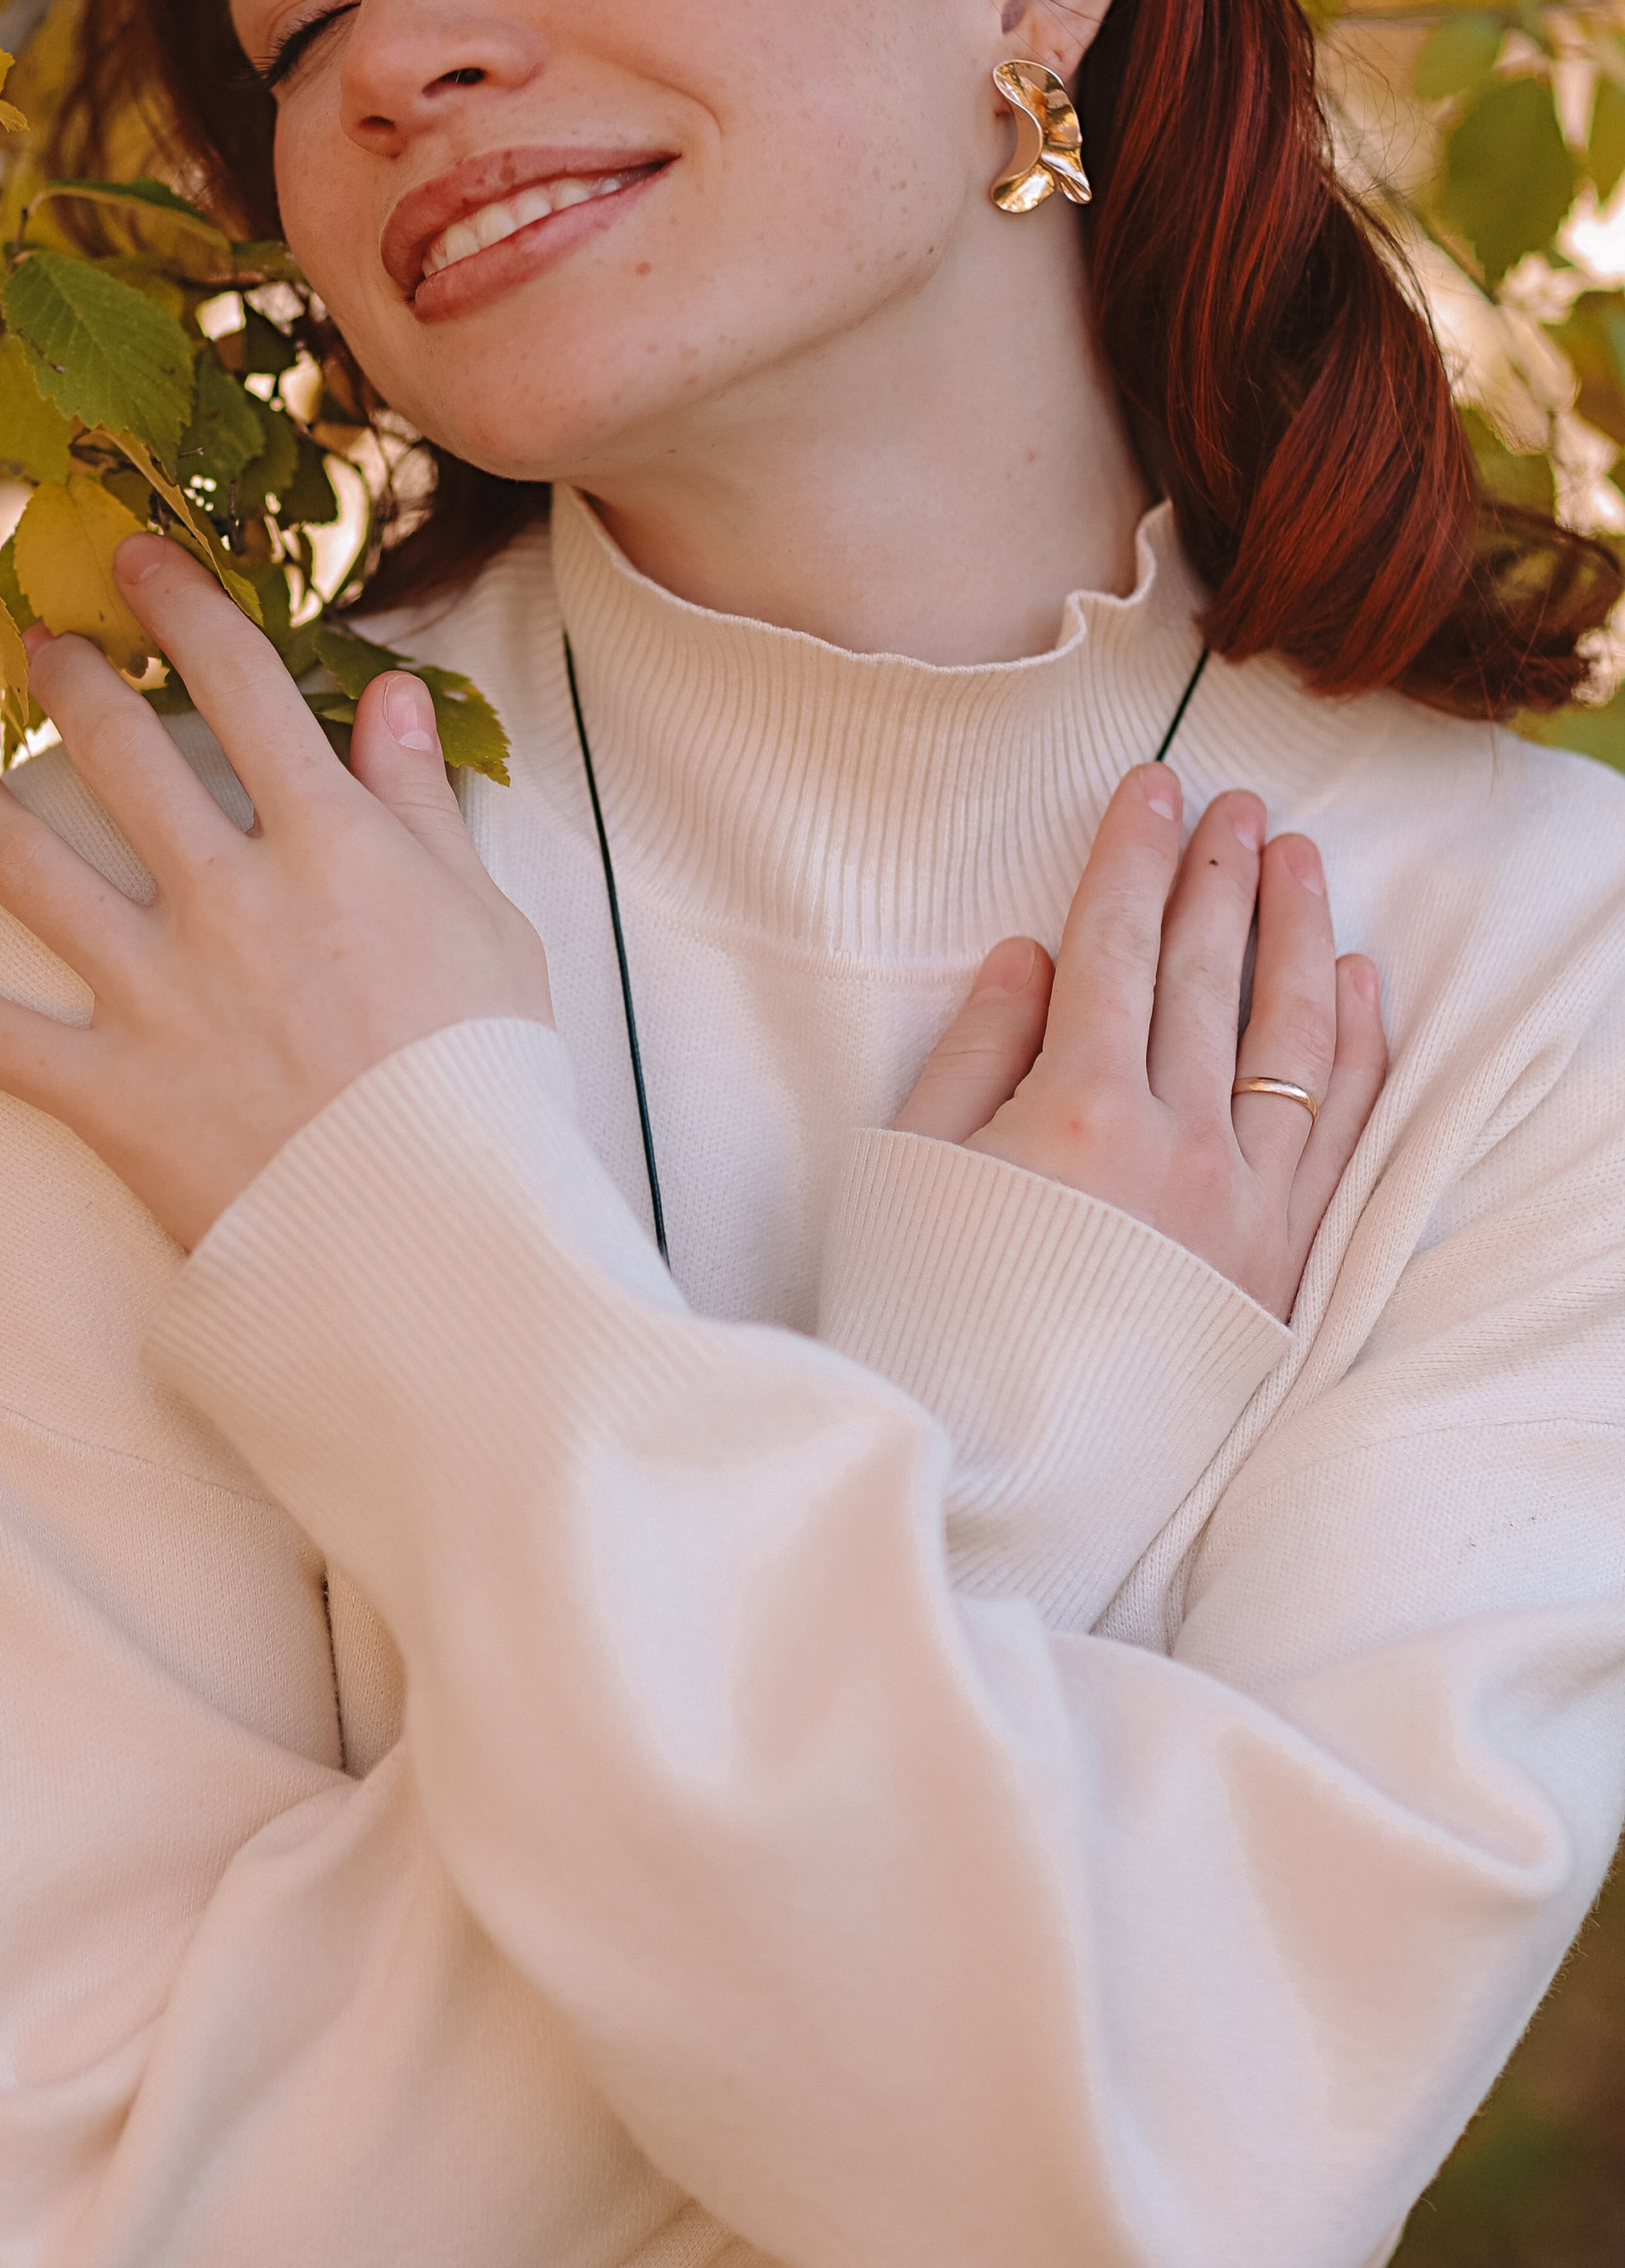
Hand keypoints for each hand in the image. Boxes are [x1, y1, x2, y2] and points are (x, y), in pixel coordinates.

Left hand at [0, 537, 551, 1250]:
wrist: (443, 1239)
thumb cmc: (490, 1080)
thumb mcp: (487, 924)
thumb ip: (421, 806)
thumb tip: (387, 697)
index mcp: (331, 846)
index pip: (244, 685)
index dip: (183, 607)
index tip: (140, 560)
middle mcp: (230, 900)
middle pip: (121, 755)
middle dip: (71, 682)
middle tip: (38, 644)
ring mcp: (160, 995)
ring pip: (32, 870)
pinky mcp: (113, 1093)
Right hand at [894, 766, 1385, 1317]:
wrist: (996, 1480)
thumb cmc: (923, 1319)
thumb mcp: (911, 1168)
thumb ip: (976, 1051)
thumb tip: (1033, 956)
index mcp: (1076, 1109)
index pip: (1116, 946)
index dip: (1134, 857)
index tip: (1154, 787)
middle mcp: (1177, 1147)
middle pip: (1207, 978)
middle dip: (1220, 877)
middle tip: (1236, 804)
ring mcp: (1244, 1207)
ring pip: (1293, 1040)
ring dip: (1299, 937)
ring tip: (1300, 863)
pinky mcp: (1281, 1265)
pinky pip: (1342, 1132)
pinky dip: (1357, 1049)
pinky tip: (1355, 985)